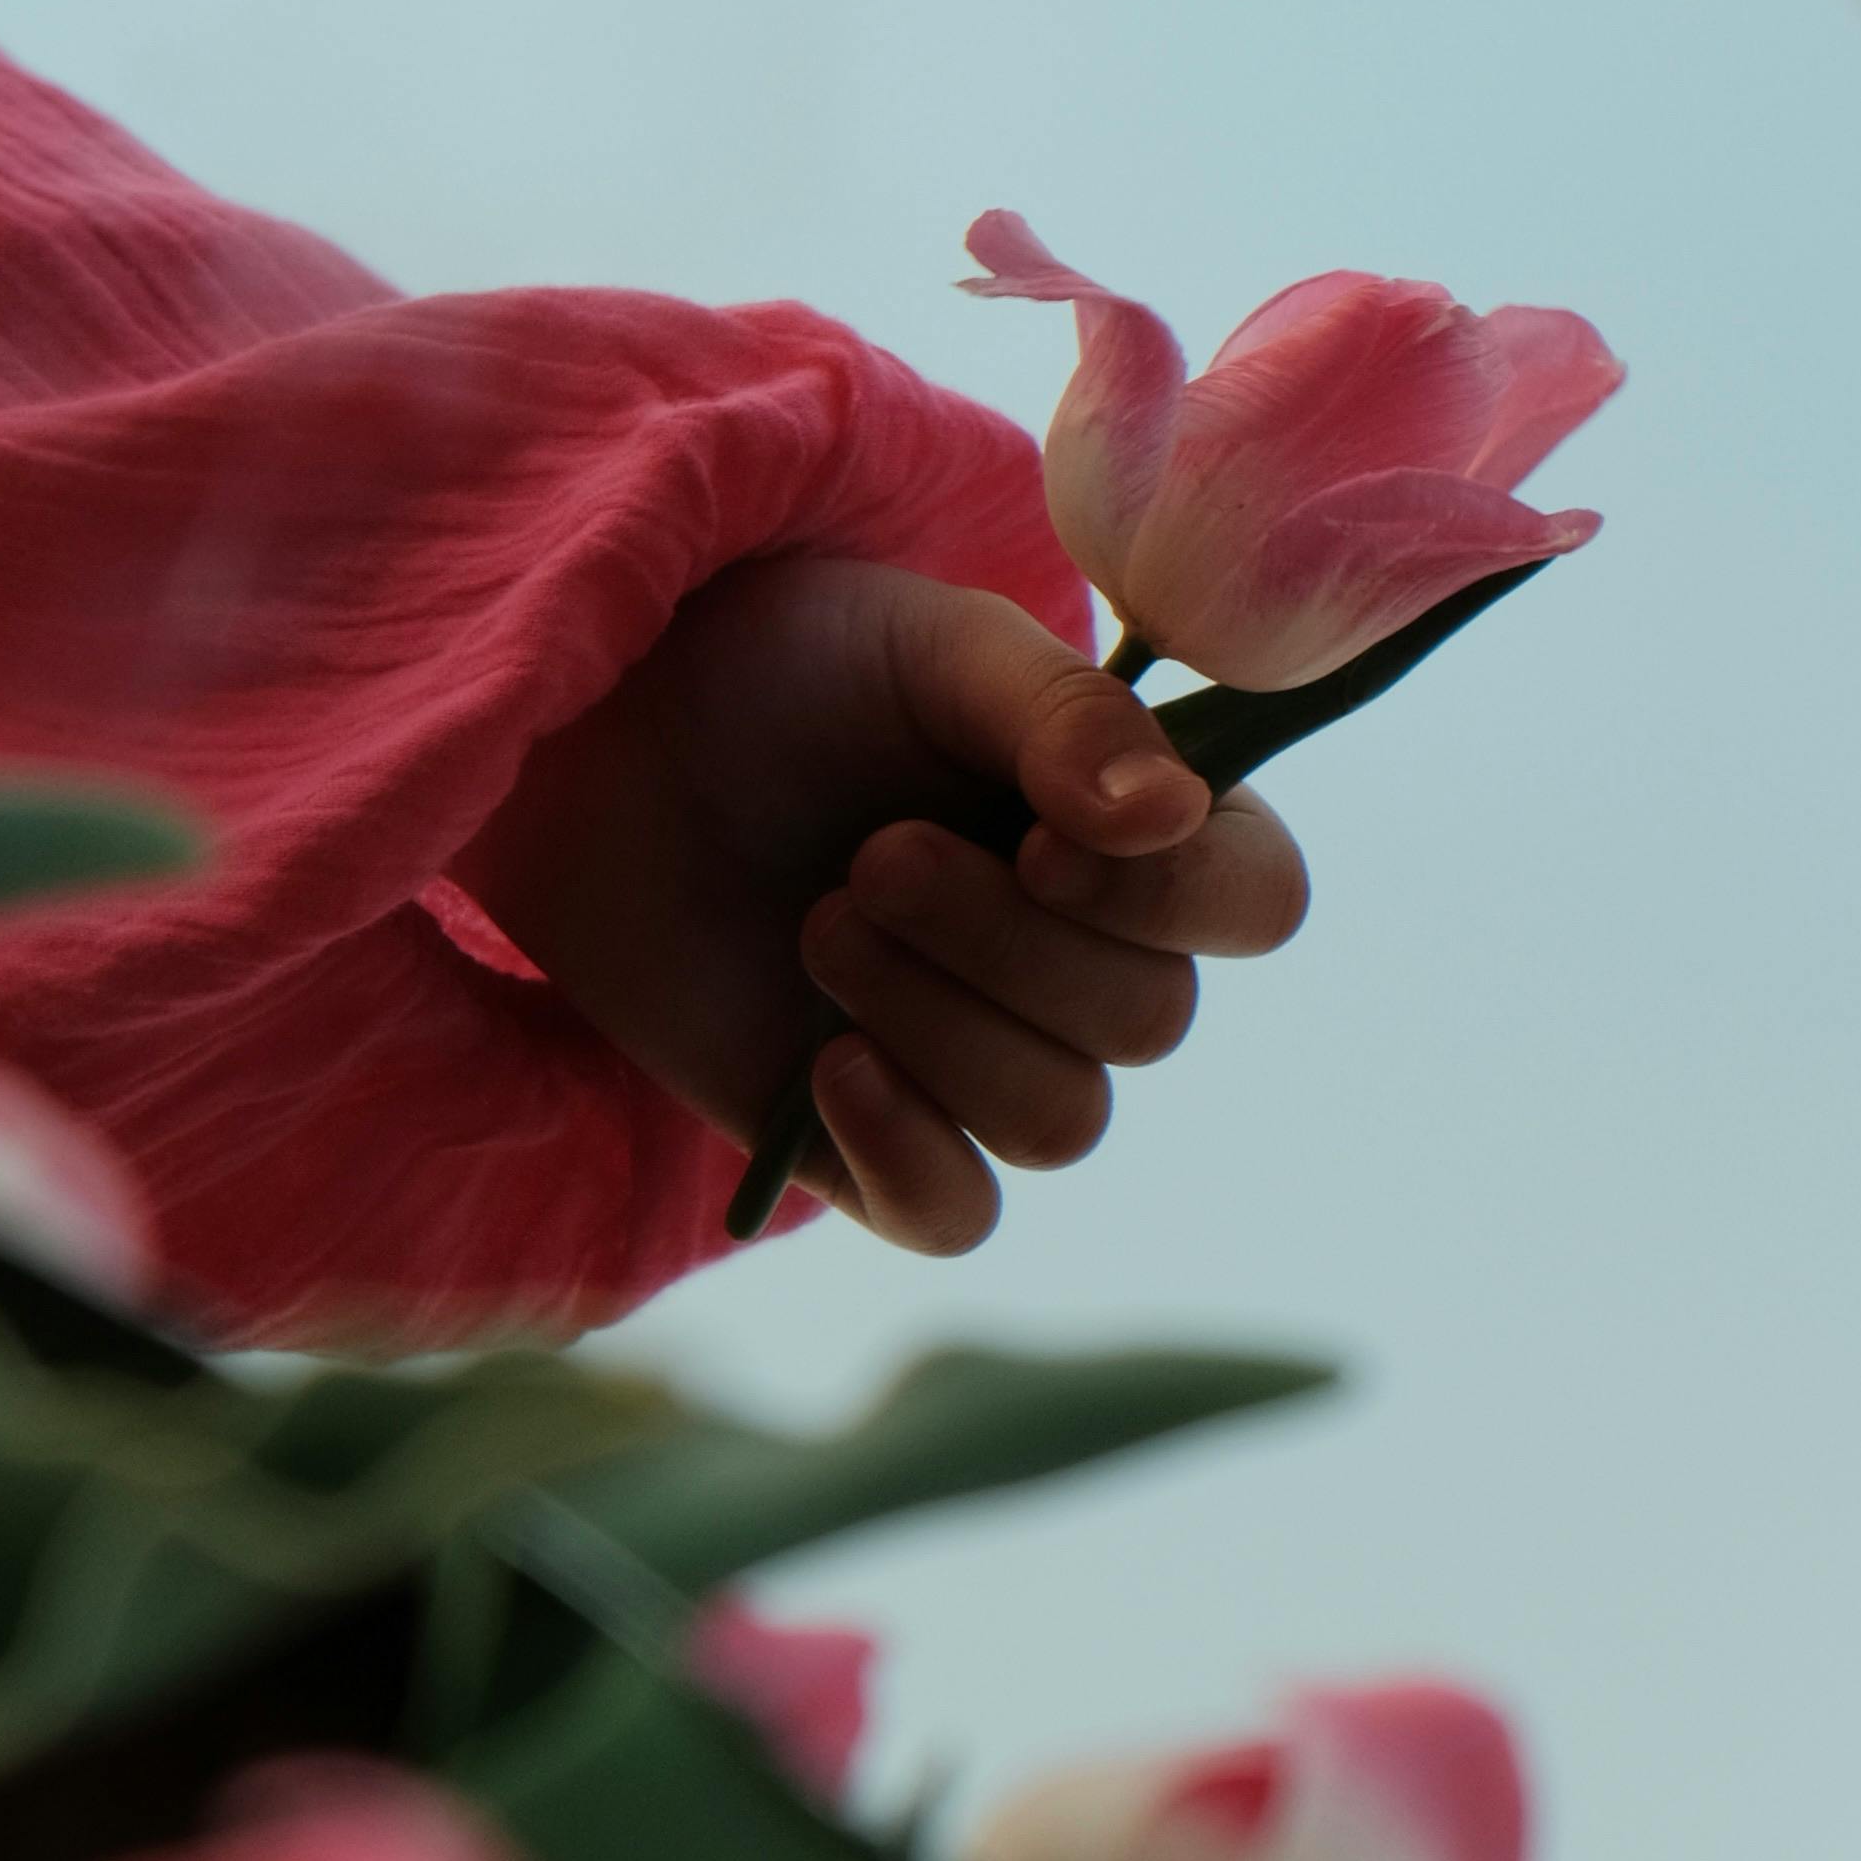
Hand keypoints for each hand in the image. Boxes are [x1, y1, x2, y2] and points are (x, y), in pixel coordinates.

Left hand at [453, 551, 1308, 1253]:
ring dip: (941, 1025)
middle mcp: (1083, 951)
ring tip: (823, 925)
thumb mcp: (929, 646)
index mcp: (1134, 827)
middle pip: (1147, 1023)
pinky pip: (959, 1214)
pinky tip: (825, 1066)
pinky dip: (909, 1152)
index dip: (1169, 899)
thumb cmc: (784, 663)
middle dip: (1001, 944)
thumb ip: (1060, 714)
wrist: (604, 735)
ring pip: (1060, 1121)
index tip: (1035, 839)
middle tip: (870, 857)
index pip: (1256, 902)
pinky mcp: (870, 1137)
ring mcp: (980, 1052)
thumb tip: (1166, 816)